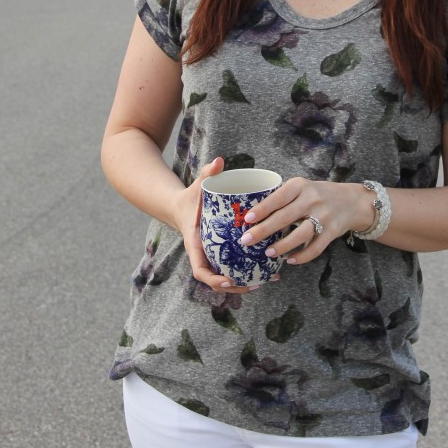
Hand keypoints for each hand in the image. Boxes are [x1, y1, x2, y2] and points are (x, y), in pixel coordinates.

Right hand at [176, 157, 261, 293]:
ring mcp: (211, 258)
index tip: (228, 279)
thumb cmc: (191, 198)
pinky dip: (244, 275)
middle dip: (234, 287)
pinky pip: (231, 270)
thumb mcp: (197, 186)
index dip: (213, 278)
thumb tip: (219, 160)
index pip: (200, 269)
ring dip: (242, 285)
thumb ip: (207, 174)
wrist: (182, 207)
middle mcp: (202, 256)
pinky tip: (265, 273)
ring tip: (264, 282)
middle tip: (255, 284)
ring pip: (225, 279)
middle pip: (215, 281)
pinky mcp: (219, 256)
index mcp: (195, 245)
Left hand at [239, 178, 364, 264]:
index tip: (247, 219)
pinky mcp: (332, 232)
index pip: (278, 197)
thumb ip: (283, 198)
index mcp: (300, 186)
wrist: (352, 201)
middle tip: (246, 240)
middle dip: (263, 230)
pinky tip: (289, 260)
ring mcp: (324, 216)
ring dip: (282, 246)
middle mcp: (312, 199)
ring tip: (267, 252)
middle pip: (285, 217)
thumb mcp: (302, 188)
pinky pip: (316, 248)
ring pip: (300, 234)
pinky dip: (302, 256)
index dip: (262, 209)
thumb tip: (253, 215)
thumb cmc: (318, 195)